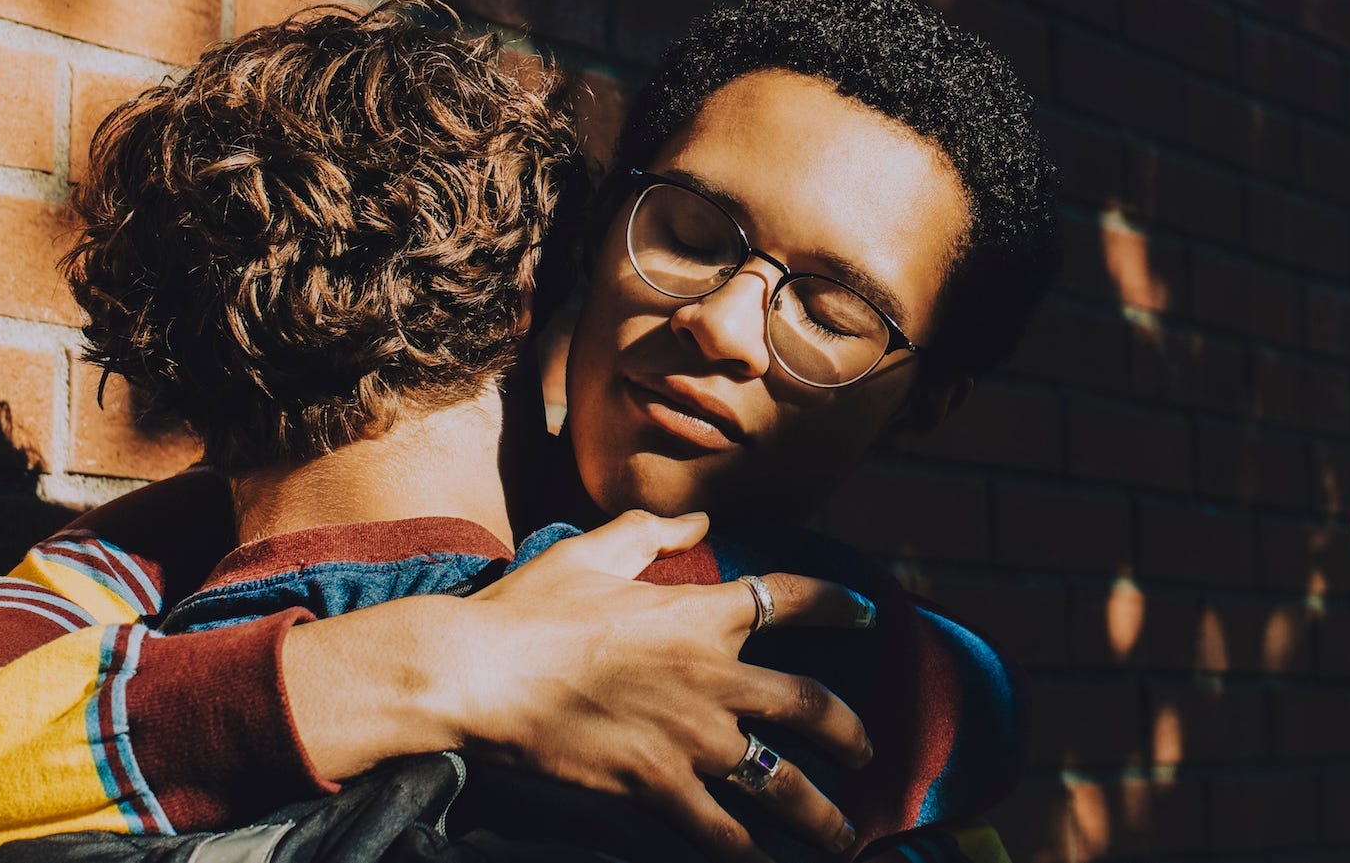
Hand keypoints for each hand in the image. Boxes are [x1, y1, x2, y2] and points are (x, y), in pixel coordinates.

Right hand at [282, 510, 872, 862]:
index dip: (836, 603)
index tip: (867, 613)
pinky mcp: (657, 785)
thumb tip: (697, 520)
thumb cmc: (530, 608)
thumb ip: (650, 532)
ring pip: (781, 780)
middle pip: (810, 704)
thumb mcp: (591, 551)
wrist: (481, 671)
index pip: (789, 598)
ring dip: (820, 812)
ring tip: (845, 835)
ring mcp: (690, 737)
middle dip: (849, 731)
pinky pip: (720, 829)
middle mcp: (713, 676)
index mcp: (701, 613)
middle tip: (868, 749)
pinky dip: (749, 852)